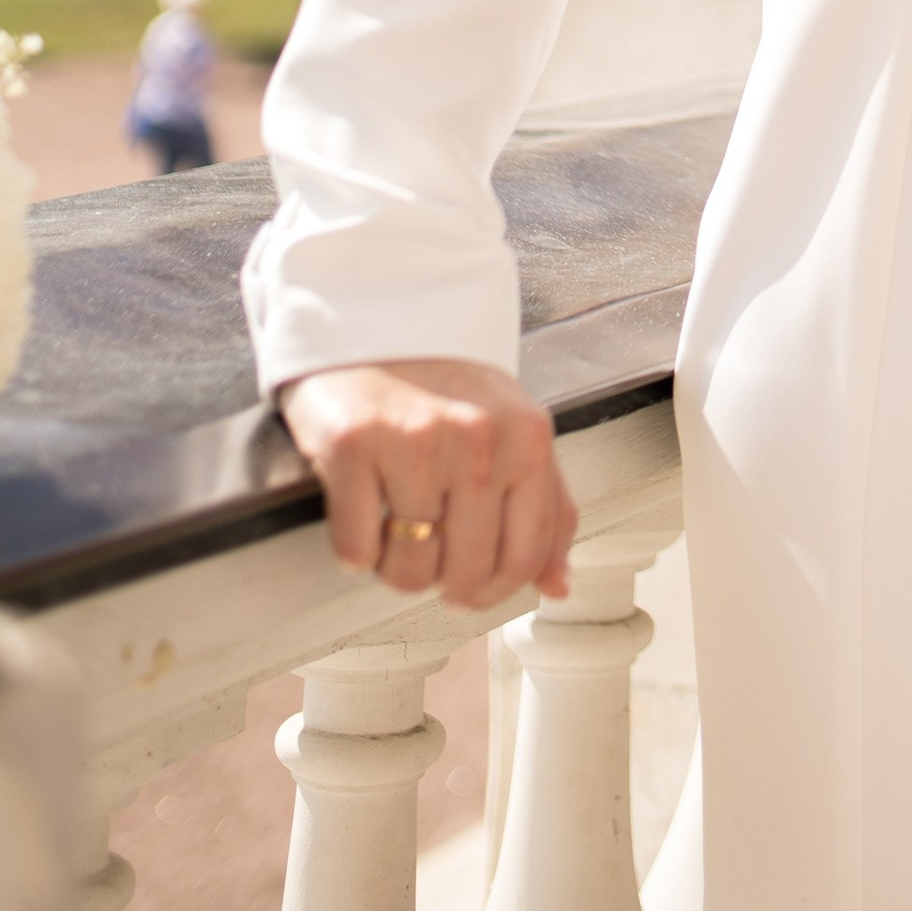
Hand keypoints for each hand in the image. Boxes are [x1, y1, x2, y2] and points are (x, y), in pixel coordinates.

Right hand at [278, 355, 577, 609]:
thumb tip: (558, 584)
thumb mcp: (514, 430)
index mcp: (527, 439)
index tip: (468, 587)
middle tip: (425, 552)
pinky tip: (360, 513)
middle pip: (464, 573)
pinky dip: (354, 549)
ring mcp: (414, 441)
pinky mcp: (353, 445)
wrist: (377, 319)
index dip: (492, 591)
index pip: (522, 557)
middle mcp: (477, 440)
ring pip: (407, 569)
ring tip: (392, 526)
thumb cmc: (446, 383)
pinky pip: (355, 549)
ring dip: (394, 565)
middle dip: (440, 581)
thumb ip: (547, 506)